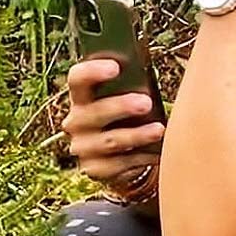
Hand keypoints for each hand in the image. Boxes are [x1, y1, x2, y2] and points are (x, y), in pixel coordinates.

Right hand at [61, 59, 165, 183]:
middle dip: (121, 106)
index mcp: (82, 95)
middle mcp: (76, 121)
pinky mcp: (94, 169)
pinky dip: (140, 157)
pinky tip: (157, 153)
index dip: (93, 71)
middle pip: (94, 111)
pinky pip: (118, 164)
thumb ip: (134, 81)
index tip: (116, 67)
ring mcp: (83, 147)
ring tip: (159, 130)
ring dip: (136, 135)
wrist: (123, 151)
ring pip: (109, 141)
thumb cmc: (129, 111)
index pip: (77, 78)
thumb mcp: (129, 94)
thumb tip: (150, 68)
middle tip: (147, 102)